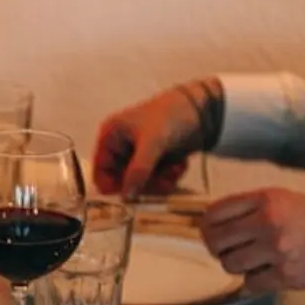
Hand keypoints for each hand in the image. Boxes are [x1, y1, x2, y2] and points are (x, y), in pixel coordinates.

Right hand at [93, 79, 219, 198]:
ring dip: (159, 181)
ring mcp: (139, 153)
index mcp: (111, 136)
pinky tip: (179, 166)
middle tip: (160, 183)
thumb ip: (137, 171)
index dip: (113, 185)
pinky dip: (168, 176)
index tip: (131, 195)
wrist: (204, 107)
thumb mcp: (152, 143)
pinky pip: (156, 177)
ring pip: (141, 181)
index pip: (100, 171)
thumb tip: (126, 197)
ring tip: (174, 172)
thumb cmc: (170, 117)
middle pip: (122, 179)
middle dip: (143, 184)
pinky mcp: (156, 158)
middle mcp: (121, 146)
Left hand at [200, 188, 304, 290]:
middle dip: (217, 248)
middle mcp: (268, 222)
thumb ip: (256, 208)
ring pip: (229, 264)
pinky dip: (255, 282)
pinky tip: (269, 274)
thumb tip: (219, 221)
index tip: (211, 232)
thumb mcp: (291, 200)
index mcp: (268, 199)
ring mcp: (276, 251)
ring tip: (255, 261)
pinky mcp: (284, 276)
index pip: (214, 213)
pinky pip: (249, 283)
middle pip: (215, 240)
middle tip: (227, 250)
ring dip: (238, 265)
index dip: (207, 225)